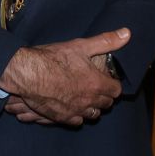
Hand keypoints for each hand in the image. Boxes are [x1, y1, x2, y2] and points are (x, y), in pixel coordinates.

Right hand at [0, 28, 128, 125]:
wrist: (28, 74)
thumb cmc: (53, 59)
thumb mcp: (80, 46)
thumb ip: (106, 41)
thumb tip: (127, 34)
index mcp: (97, 83)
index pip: (116, 90)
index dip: (113, 84)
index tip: (107, 79)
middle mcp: (89, 100)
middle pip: (106, 104)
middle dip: (104, 95)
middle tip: (96, 87)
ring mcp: (76, 111)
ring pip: (93, 114)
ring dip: (92, 107)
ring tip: (85, 98)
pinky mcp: (62, 117)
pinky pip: (77, 121)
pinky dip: (78, 115)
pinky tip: (72, 107)